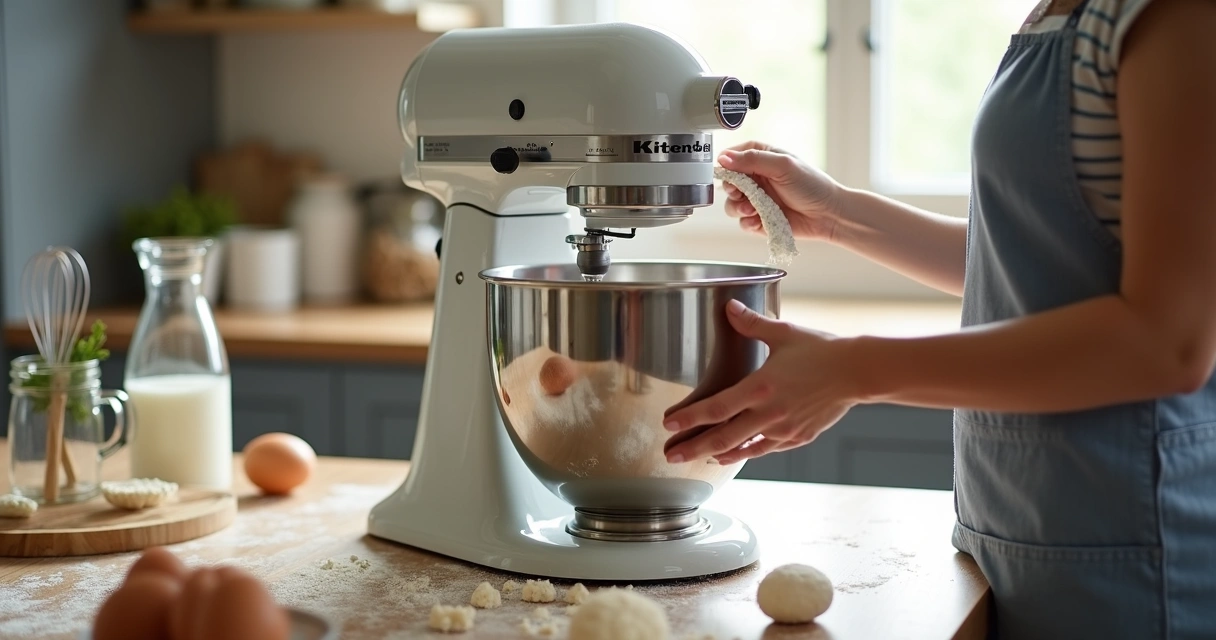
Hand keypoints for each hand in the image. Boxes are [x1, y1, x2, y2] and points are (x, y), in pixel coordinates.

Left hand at [662, 299, 858, 464]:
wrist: (857, 373)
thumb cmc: (821, 351)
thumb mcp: (784, 334)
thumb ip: (752, 324)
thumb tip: (730, 307)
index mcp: (760, 387)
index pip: (716, 408)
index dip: (689, 418)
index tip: (668, 425)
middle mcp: (769, 413)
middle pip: (722, 437)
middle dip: (693, 447)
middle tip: (672, 455)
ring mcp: (783, 430)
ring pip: (743, 449)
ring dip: (717, 454)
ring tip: (698, 458)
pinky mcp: (798, 438)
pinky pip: (766, 450)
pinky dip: (746, 453)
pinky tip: (734, 454)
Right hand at [718, 142, 845, 241]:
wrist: (828, 214)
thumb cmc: (812, 185)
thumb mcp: (783, 165)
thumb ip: (752, 160)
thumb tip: (724, 158)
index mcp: (762, 158)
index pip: (733, 156)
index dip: (726, 164)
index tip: (726, 172)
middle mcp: (758, 178)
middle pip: (729, 182)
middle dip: (731, 189)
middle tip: (740, 194)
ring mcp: (758, 199)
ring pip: (732, 204)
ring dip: (738, 207)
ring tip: (751, 209)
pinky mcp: (760, 219)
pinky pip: (743, 222)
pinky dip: (747, 223)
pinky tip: (758, 221)